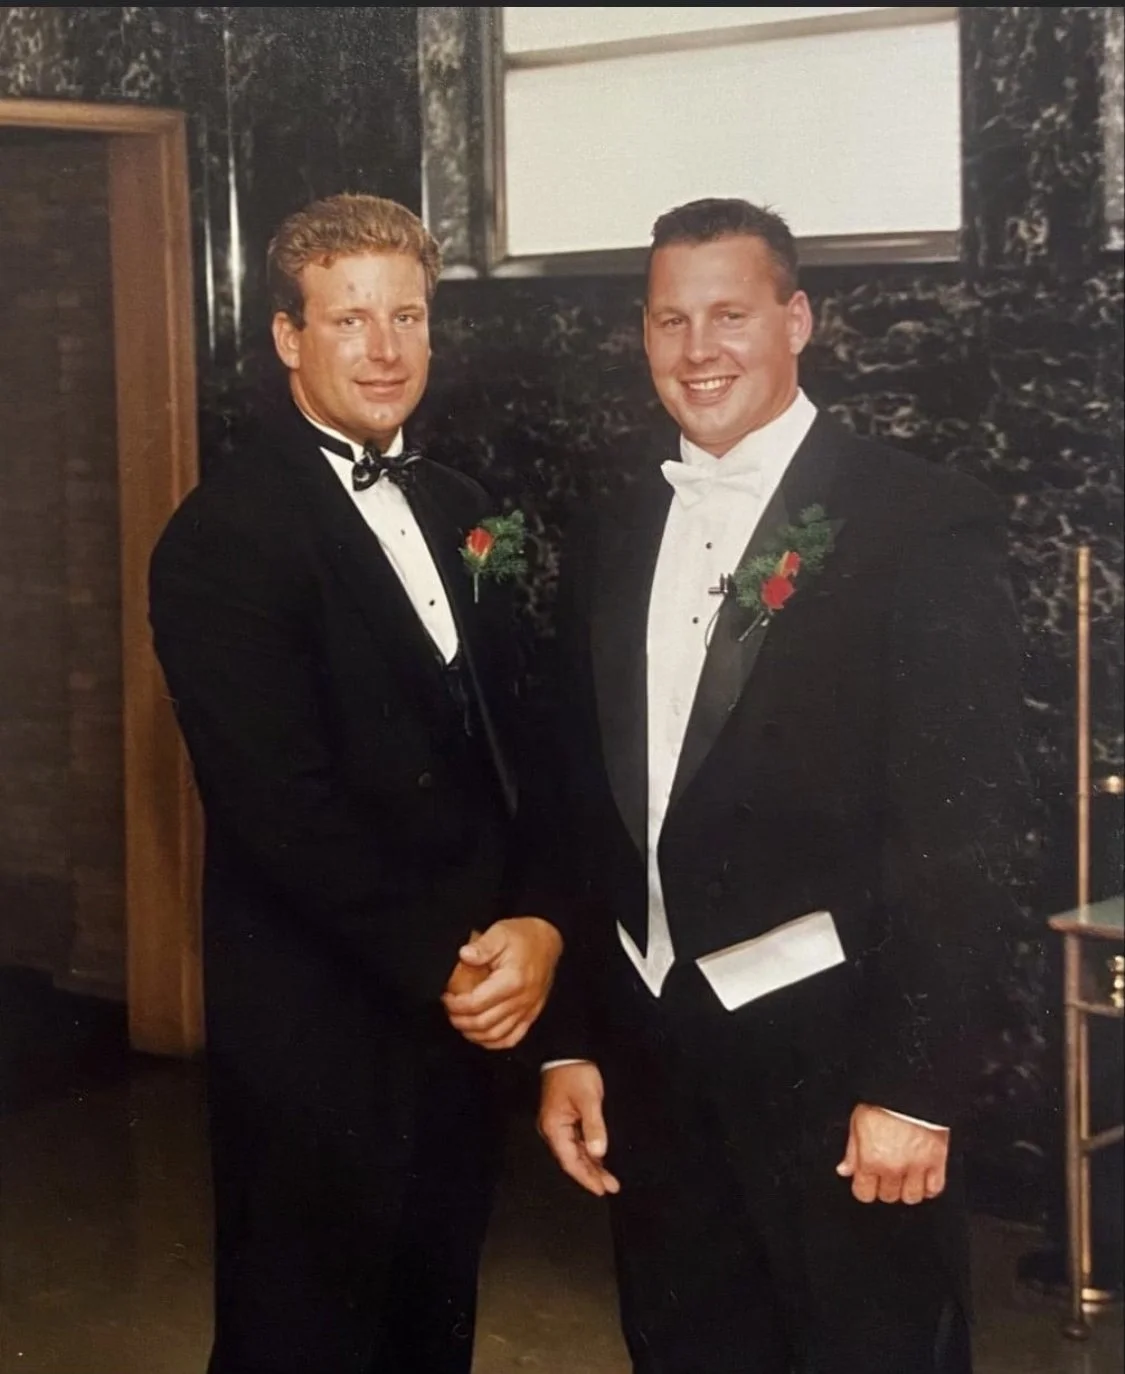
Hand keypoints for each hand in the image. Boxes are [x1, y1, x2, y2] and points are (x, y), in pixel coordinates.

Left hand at [442, 917, 562, 1050]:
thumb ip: (482, 946)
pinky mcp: (531, 1015)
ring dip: (473, 1033)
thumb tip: (464, 955)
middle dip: (460, 1020)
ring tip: (460, 1021)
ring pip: (495, 1035)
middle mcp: (521, 1000)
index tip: (445, 996)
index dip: (455, 1004)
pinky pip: (511, 1039)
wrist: (547, 942)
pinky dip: (493, 1042)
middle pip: (483, 1023)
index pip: (476, 1003)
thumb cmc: (523, 937)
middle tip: (448, 1010)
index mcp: (512, 981)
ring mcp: (528, 1011)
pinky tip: (480, 1034)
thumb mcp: (500, 933)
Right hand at [539, 1063, 619, 1196]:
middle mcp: (552, 1130)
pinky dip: (588, 1152)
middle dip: (591, 1174)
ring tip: (609, 1179)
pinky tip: (600, 1159)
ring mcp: (557, 1124)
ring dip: (591, 1165)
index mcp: (554, 1127)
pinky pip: (576, 1142)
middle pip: (572, 1159)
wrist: (567, 1051)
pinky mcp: (564, 1118)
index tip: (602, 1190)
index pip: (570, 1161)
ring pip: (575, 1152)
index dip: (586, 1177)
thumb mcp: (589, 1099)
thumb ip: (594, 1126)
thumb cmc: (576, 1073)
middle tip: (611, 1187)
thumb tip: (599, 1153)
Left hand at [836, 1104, 949, 1204]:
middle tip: (885, 1171)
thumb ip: (852, 1150)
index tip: (867, 1180)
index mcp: (871, 1158)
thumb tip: (845, 1170)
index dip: (864, 1187)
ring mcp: (917, 1166)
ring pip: (912, 1197)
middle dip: (885, 1186)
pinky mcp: (938, 1161)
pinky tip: (922, 1177)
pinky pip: (935, 1188)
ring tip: (904, 1175)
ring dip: (907, 1189)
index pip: (864, 1193)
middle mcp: (894, 1167)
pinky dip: (928, 1187)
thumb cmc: (883, 1100)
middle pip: (888, 1196)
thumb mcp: (858, 1121)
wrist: (912, 1086)